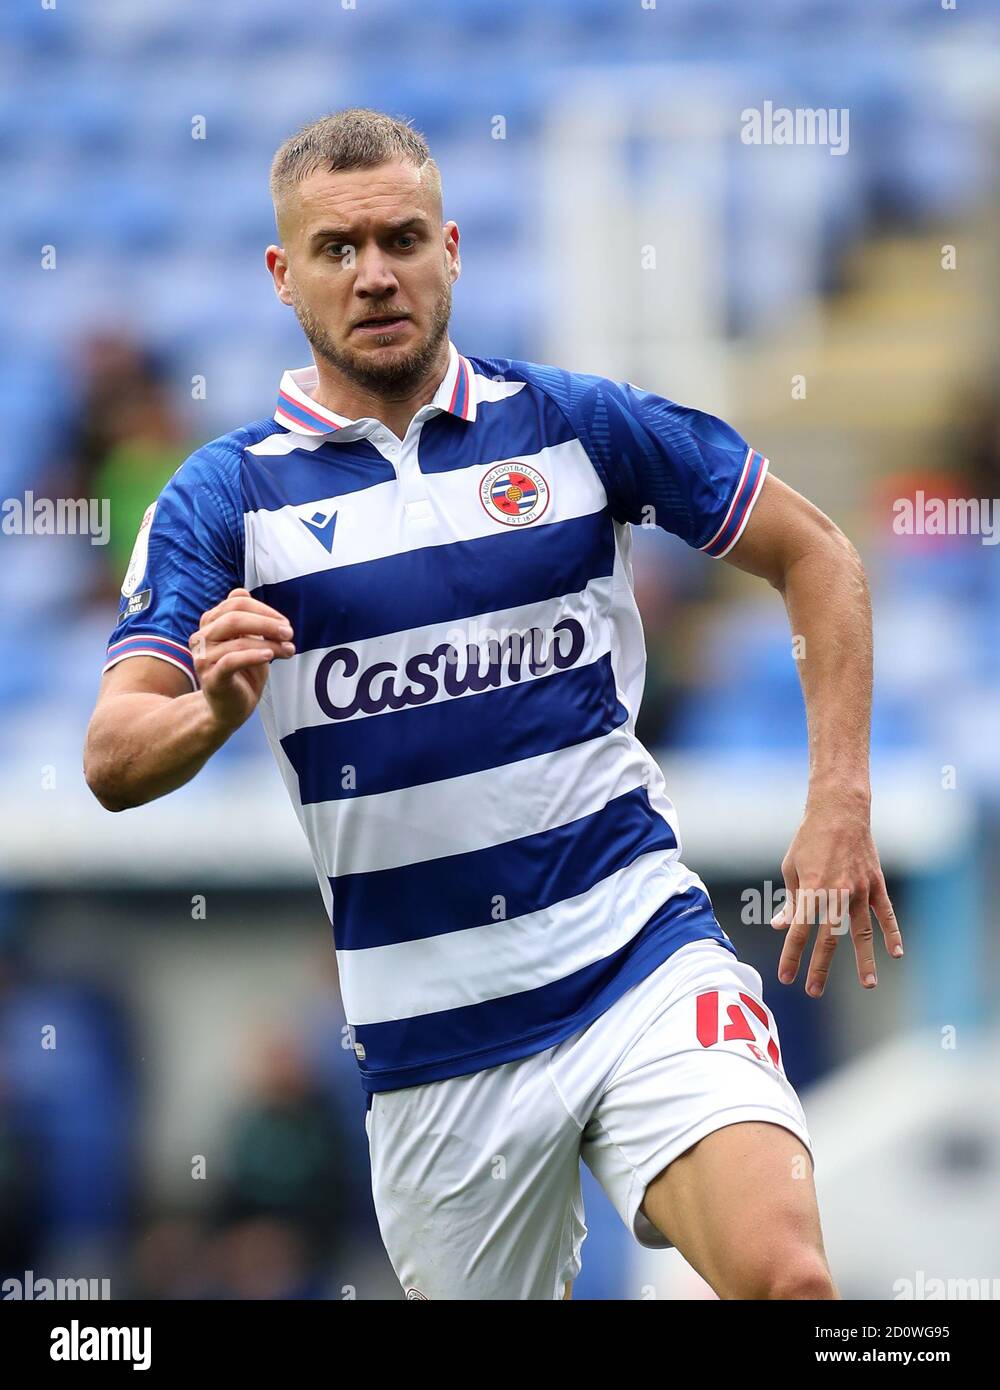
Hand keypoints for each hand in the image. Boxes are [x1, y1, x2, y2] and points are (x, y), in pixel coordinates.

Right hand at [190, 588, 294, 731]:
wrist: (229, 710)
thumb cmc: (243, 674)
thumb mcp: (249, 642)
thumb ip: (248, 620)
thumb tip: (243, 592)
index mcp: (210, 624)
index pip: (236, 603)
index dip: (264, 609)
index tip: (285, 624)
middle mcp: (202, 637)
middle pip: (234, 617)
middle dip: (267, 622)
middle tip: (289, 633)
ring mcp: (204, 658)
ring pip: (237, 639)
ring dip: (269, 643)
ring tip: (288, 650)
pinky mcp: (211, 678)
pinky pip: (232, 660)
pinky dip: (253, 655)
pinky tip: (270, 657)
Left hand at [771, 800, 902, 995]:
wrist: (839, 812)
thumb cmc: (809, 840)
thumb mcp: (791, 868)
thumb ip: (790, 901)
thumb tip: (781, 926)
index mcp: (811, 889)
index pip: (798, 931)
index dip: (791, 956)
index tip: (787, 976)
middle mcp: (836, 893)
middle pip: (829, 939)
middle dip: (820, 967)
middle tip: (814, 991)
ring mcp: (860, 890)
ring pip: (862, 932)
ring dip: (864, 960)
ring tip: (867, 984)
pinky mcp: (876, 884)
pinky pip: (886, 914)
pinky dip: (892, 933)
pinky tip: (896, 954)